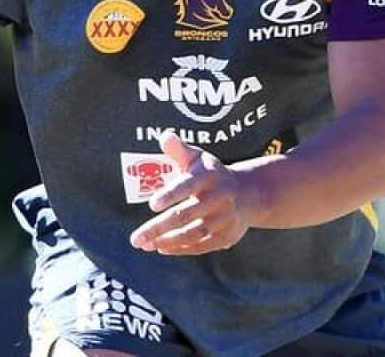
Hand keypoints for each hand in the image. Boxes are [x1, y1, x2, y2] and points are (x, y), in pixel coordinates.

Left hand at [129, 132, 264, 255]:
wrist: (249, 194)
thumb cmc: (210, 173)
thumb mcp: (197, 157)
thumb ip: (178, 149)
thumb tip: (164, 136)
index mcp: (208, 176)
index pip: (187, 186)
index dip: (170, 195)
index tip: (151, 204)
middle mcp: (219, 198)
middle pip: (185, 215)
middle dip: (158, 228)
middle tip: (135, 238)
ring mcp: (224, 219)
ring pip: (193, 233)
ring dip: (167, 241)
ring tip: (145, 244)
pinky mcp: (227, 236)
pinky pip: (202, 246)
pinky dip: (181, 248)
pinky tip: (161, 247)